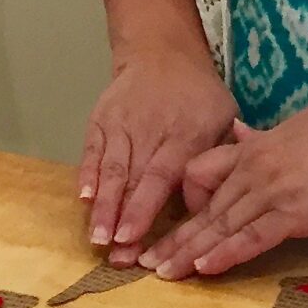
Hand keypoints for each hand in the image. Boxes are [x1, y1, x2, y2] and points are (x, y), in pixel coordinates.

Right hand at [79, 53, 239, 264]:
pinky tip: (83, 200)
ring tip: (96, 238)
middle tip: (115, 254)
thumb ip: (219, 161)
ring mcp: (121, 123)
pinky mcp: (101, 119)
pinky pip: (92, 151)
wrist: (161, 53)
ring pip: (110, 169)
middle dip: (122, 219)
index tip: (133, 238)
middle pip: (132, 179)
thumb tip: (211, 207)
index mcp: (184, 134)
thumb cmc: (199, 96)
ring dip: (102, 206)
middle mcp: (149, 130)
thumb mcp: (224, 118)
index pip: (160, 177)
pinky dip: (86, 175)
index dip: (144, 208)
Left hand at [139, 97, 307, 280]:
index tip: (172, 222)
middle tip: (143, 260)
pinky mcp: (297, 211)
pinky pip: (252, 236)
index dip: (186, 200)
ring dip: (188, 252)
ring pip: (220, 225)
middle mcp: (257, 166)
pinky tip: (203, 269)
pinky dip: (226, 254)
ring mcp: (275, 188)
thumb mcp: (302, 127)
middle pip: (204, 205)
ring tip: (162, 274)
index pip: (204, 172)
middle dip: (173, 235)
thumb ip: (267, 138)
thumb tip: (242, 135)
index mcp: (258, 147)